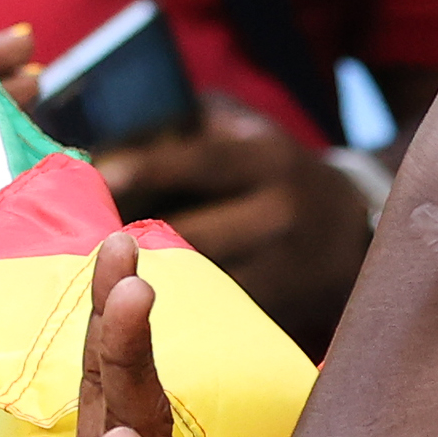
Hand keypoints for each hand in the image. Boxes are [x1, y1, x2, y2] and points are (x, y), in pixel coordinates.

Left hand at [100, 97, 367, 351]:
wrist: (352, 232)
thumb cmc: (275, 171)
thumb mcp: (247, 131)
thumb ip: (191, 122)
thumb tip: (117, 130)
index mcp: (267, 159)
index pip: (202, 162)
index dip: (151, 168)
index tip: (103, 173)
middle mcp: (280, 212)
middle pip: (194, 231)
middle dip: (135, 237)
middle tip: (85, 238)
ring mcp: (282, 267)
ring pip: (201, 278)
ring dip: (148, 278)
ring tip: (102, 274)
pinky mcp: (278, 311)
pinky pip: (216, 313)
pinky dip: (176, 309)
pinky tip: (139, 308)